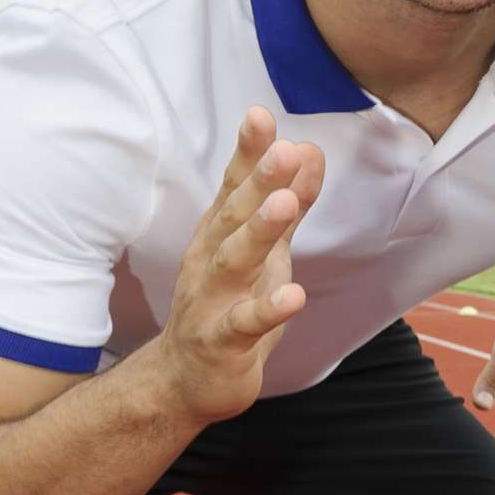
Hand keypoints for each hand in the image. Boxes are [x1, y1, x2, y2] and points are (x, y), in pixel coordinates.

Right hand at [154, 106, 324, 427]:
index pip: (234, 185)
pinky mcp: (220, 343)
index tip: (260, 114)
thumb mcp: (266, 250)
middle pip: (232, 216)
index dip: (248, 152)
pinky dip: (267, 310)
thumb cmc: (229, 304)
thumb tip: (309, 150)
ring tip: (285, 204)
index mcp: (219, 233)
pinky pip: (242, 325)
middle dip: (257, 182)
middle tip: (284, 150)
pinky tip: (294, 296)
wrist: (185, 380)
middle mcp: (209, 259)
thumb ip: (290, 202)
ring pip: (233, 262)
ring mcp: (210, 301)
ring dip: (258, 232)